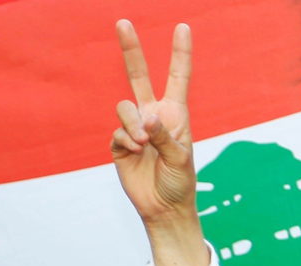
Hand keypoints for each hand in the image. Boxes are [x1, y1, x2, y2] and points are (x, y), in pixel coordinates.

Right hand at [112, 20, 208, 265]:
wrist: (164, 207)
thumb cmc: (180, 182)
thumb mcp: (180, 159)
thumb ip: (165, 137)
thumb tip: (146, 118)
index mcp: (176, 115)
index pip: (178, 78)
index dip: (180, 53)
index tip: (183, 27)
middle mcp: (154, 116)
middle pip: (138, 76)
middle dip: (131, 49)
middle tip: (123, 22)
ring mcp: (135, 128)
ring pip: (124, 107)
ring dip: (133, 124)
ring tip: (144, 142)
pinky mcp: (119, 143)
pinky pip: (117, 132)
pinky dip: (126, 141)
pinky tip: (135, 152)